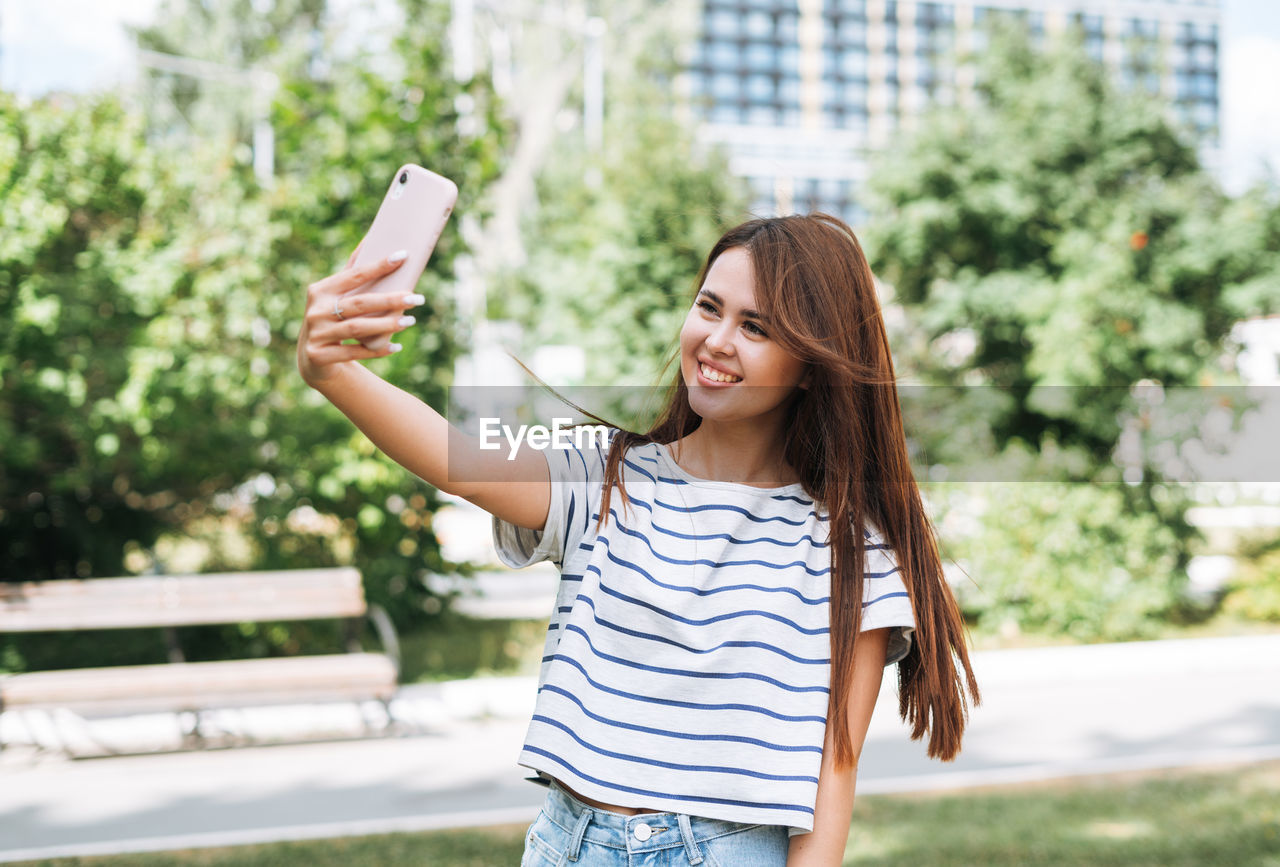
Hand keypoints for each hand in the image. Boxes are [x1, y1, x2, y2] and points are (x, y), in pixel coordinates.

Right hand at [297, 247, 423, 386]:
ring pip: (357, 328)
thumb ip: (352, 272)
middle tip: (417, 298)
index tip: (404, 256)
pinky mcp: (320, 355)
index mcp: (321, 290)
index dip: (379, 266)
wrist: (313, 357)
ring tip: (411, 321)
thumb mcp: (336, 296)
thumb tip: (371, 237)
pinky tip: (397, 346)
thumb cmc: (332, 318)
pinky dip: (377, 350)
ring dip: (386, 325)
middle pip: (359, 303)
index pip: (354, 275)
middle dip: (390, 300)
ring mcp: (317, 334)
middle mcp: (316, 310)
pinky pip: (355, 353)